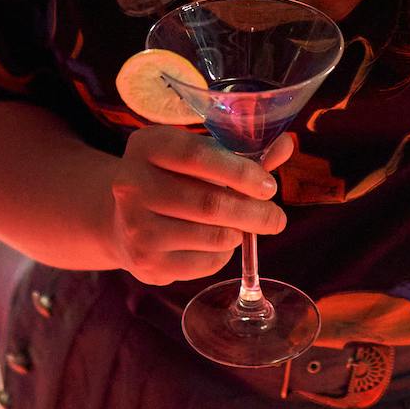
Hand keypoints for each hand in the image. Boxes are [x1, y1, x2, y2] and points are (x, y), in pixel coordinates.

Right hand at [99, 126, 293, 284]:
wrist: (123, 221)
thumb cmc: (173, 180)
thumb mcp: (199, 157)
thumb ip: (242, 152)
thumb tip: (286, 145)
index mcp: (145, 146)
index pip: (197, 155)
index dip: (239, 171)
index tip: (269, 186)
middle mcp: (131, 184)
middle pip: (209, 203)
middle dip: (253, 212)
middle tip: (276, 218)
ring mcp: (135, 226)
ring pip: (212, 236)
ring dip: (238, 233)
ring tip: (241, 227)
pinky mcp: (146, 263)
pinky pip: (205, 262)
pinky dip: (222, 254)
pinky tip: (216, 244)